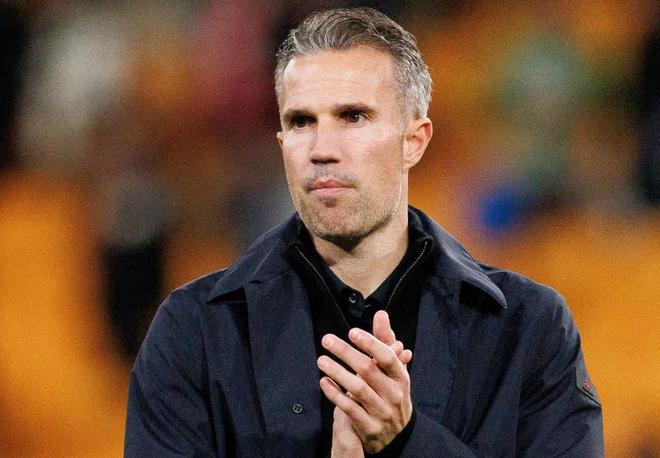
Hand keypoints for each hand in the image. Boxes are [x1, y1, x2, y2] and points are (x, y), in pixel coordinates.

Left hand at [318, 312, 412, 453]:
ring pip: (358, 389)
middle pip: (368, 370)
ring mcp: (382, 412)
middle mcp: (394, 394)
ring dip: (337, 372)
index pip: (387, 357)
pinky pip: (349, 409)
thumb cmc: (391, 392)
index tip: (352, 332)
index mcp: (401, 377)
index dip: (370, 343)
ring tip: (321, 360)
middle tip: (327, 340)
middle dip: (346, 352)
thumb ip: (385, 341)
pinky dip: (335, 394)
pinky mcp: (369, 427)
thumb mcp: (393, 369)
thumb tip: (380, 314)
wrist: (397, 435)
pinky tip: (324, 381)